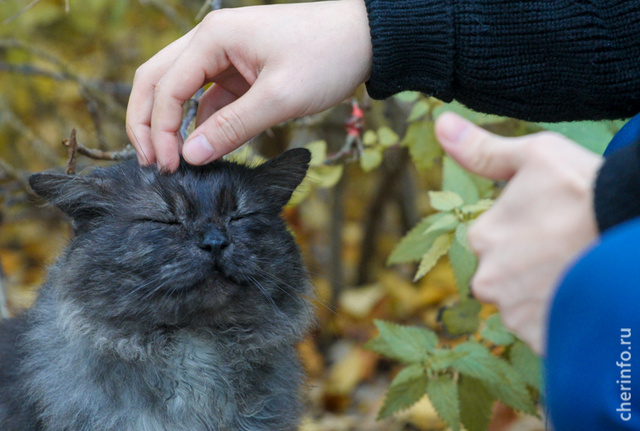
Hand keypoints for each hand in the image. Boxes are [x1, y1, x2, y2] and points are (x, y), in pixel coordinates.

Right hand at [126, 0, 371, 170]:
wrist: (365, 40)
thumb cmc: (326, 57)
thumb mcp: (279, 98)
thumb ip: (233, 128)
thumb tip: (191, 156)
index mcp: (213, 37)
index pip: (166, 86)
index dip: (160, 130)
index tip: (169, 168)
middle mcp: (210, 42)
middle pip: (158, 81)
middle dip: (148, 123)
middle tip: (152, 163)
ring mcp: (224, 58)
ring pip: (179, 91)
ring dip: (171, 125)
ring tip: (172, 164)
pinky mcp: (240, 74)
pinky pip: (209, 100)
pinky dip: (202, 125)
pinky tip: (203, 151)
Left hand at [435, 113, 602, 353]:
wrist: (635, 235)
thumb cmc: (587, 191)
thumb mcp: (536, 157)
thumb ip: (483, 150)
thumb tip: (441, 124)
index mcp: (482, 238)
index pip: (493, 239)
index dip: (526, 231)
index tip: (555, 224)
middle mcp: (488, 280)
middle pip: (505, 274)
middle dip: (529, 265)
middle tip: (569, 250)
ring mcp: (516, 314)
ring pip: (524, 303)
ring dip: (546, 293)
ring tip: (578, 272)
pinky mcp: (542, 339)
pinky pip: (545, 330)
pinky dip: (559, 319)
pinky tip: (581, 298)